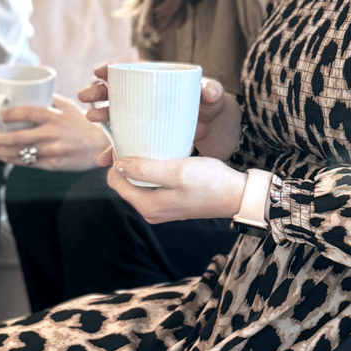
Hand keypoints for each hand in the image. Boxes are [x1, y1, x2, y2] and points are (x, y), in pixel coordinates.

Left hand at [0, 95, 109, 170]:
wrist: (99, 145)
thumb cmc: (81, 123)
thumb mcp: (67, 106)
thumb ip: (48, 99)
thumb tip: (23, 92)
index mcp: (55, 116)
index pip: (27, 112)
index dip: (8, 113)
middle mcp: (52, 133)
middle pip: (18, 136)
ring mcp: (52, 150)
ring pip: (20, 152)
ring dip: (0, 151)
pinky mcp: (52, 165)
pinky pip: (27, 163)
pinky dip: (11, 160)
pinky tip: (0, 157)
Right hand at [79, 66, 241, 160]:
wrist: (219, 134)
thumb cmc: (214, 108)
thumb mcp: (214, 98)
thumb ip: (212, 92)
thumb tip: (208, 91)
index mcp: (159, 80)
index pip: (132, 70)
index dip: (113, 68)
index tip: (99, 71)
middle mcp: (147, 98)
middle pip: (117, 91)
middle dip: (98, 91)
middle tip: (86, 95)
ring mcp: (145, 119)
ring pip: (116, 115)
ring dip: (100, 115)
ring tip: (91, 118)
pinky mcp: (146, 139)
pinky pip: (126, 143)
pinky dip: (114, 150)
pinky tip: (105, 157)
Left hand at [104, 153, 245, 223]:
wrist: (236, 195)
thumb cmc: (209, 181)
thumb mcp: (176, 171)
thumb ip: (145, 170)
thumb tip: (117, 165)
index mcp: (147, 206)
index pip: (115, 180)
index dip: (118, 159)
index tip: (130, 141)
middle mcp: (149, 211)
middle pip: (124, 182)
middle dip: (127, 162)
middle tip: (139, 140)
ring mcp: (159, 208)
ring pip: (136, 182)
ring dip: (139, 165)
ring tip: (150, 146)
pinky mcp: (169, 202)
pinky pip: (150, 185)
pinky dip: (151, 170)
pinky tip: (162, 157)